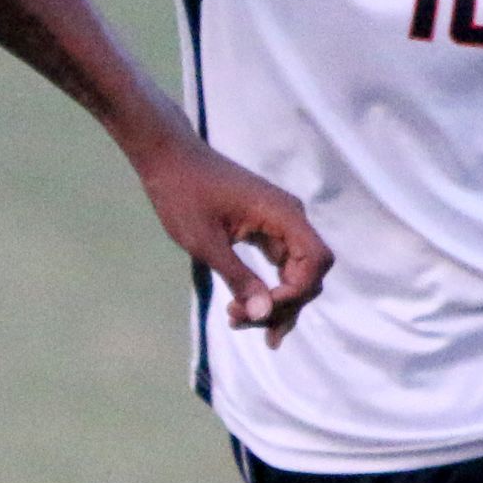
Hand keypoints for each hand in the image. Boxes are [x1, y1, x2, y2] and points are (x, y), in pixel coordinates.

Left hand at [133, 131, 330, 343]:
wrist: (168, 158)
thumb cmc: (183, 194)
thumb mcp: (206, 242)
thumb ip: (238, 277)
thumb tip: (264, 313)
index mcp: (283, 214)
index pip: (315, 261)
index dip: (296, 293)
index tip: (260, 309)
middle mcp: (289, 218)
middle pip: (308, 273)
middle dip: (282, 304)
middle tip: (239, 323)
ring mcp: (279, 223)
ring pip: (292, 273)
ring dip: (272, 302)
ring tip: (236, 322)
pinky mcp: (264, 228)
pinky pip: (277, 265)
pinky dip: (265, 288)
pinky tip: (245, 310)